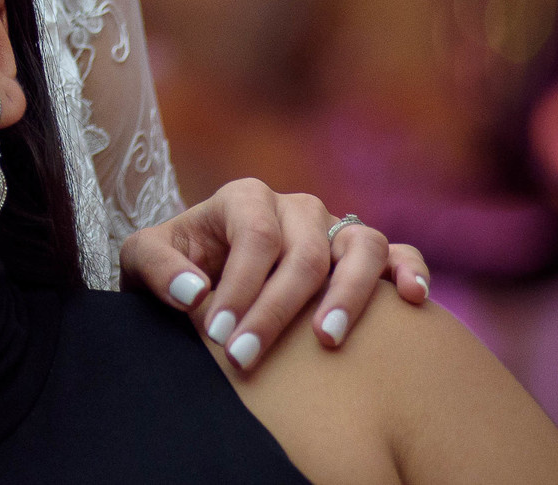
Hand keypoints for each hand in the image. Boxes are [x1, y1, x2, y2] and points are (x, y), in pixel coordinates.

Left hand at [122, 178, 432, 370]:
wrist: (203, 273)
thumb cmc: (176, 266)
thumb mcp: (143, 258)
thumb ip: (156, 267)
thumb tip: (194, 293)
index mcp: (245, 197)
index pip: (256, 239)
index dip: (241, 288)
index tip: (219, 335)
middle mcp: (296, 207)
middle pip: (305, 253)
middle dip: (276, 311)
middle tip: (247, 358)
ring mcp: (334, 227)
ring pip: (361, 246)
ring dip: (349, 295)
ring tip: (326, 340)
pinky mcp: (364, 254)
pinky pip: (399, 253)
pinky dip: (411, 270)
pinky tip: (414, 300)